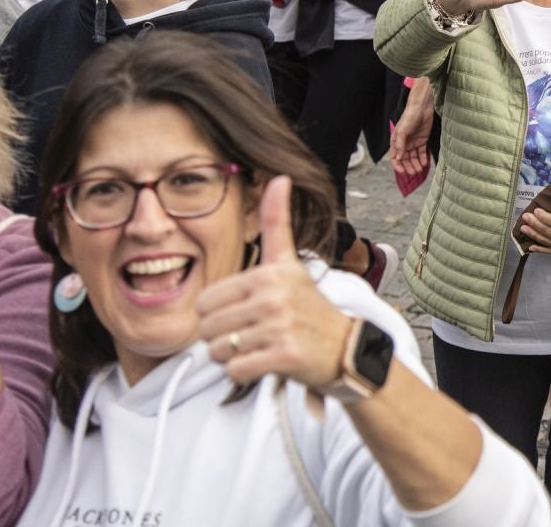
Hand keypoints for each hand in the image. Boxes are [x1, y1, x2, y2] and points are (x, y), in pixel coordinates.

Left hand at [198, 176, 353, 389]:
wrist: (345, 348)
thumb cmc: (309, 307)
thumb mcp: (291, 263)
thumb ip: (277, 222)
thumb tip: (279, 177)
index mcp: (270, 273)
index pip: (205, 302)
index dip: (218, 314)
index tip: (245, 313)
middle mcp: (274, 297)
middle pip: (207, 328)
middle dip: (223, 337)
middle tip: (252, 334)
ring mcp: (279, 327)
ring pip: (219, 351)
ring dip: (233, 356)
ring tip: (259, 347)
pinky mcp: (283, 356)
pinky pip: (235, 370)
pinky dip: (245, 373)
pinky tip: (265, 362)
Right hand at [391, 79, 434, 178]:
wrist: (422, 108)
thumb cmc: (409, 117)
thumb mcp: (402, 131)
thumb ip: (400, 144)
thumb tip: (399, 158)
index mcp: (396, 142)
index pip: (395, 157)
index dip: (398, 166)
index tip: (402, 172)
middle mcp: (404, 144)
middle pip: (405, 159)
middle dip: (409, 167)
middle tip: (414, 173)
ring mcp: (413, 143)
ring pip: (413, 158)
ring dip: (416, 164)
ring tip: (420, 170)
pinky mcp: (422, 141)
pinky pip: (422, 153)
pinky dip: (423, 159)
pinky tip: (425, 163)